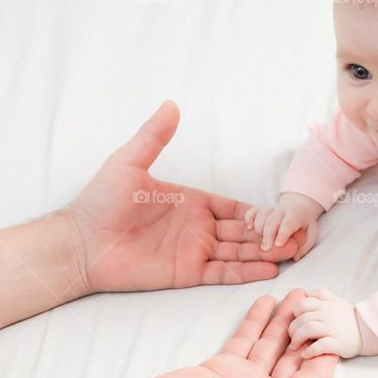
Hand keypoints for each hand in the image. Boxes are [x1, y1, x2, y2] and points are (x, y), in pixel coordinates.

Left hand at [65, 101, 305, 293]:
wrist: (81, 242)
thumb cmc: (101, 201)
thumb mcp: (129, 162)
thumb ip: (154, 137)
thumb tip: (171, 104)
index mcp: (191, 202)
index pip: (233, 207)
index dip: (256, 211)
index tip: (279, 212)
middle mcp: (198, 227)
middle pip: (243, 231)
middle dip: (269, 233)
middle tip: (296, 234)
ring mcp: (194, 251)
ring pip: (238, 252)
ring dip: (264, 252)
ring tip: (291, 251)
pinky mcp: (187, 273)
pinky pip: (222, 273)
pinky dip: (245, 272)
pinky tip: (268, 270)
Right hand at [129, 289, 344, 377]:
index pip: (313, 376)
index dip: (325, 347)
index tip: (337, 320)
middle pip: (295, 355)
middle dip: (308, 328)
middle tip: (320, 299)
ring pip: (272, 344)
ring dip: (285, 319)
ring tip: (298, 293)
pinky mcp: (224, 367)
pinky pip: (247, 339)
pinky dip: (257, 321)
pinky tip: (265, 300)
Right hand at [243, 191, 323, 260]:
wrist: (300, 205)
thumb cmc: (305, 223)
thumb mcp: (311, 233)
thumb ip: (305, 246)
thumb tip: (296, 257)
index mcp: (296, 215)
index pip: (289, 223)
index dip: (283, 233)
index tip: (278, 245)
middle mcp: (282, 211)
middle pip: (273, 220)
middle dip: (268, 235)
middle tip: (265, 249)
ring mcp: (271, 209)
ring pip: (261, 214)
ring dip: (258, 227)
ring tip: (258, 239)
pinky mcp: (261, 209)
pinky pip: (253, 211)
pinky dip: (249, 218)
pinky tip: (249, 228)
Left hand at [287, 289, 361, 358]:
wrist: (366, 332)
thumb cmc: (348, 318)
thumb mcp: (336, 301)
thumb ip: (321, 294)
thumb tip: (304, 291)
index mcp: (326, 305)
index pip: (303, 304)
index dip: (296, 312)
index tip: (296, 320)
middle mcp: (328, 315)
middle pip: (302, 319)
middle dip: (293, 329)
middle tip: (292, 337)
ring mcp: (332, 329)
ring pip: (308, 330)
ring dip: (297, 339)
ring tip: (295, 346)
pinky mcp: (337, 344)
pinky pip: (320, 346)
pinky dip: (310, 351)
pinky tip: (305, 354)